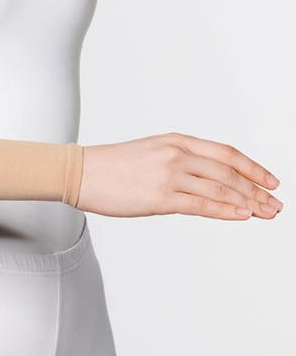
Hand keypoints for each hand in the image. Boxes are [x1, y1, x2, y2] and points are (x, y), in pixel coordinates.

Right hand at [76, 132, 282, 219]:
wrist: (81, 172)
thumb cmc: (111, 165)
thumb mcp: (151, 151)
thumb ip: (180, 162)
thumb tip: (209, 182)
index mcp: (174, 140)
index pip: (225, 153)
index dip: (253, 168)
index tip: (271, 181)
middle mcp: (175, 154)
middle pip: (228, 172)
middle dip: (256, 189)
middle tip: (275, 203)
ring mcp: (168, 174)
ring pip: (220, 188)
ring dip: (248, 202)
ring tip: (266, 212)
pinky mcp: (159, 197)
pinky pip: (201, 205)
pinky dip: (225, 210)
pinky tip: (241, 215)